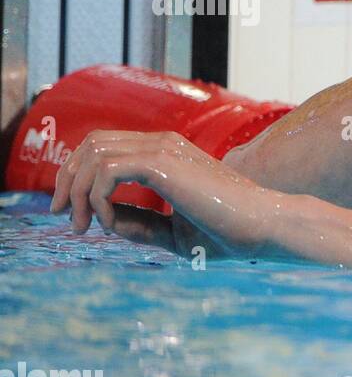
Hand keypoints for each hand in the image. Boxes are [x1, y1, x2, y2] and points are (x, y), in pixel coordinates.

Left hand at [50, 130, 279, 258]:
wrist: (264, 227)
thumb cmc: (229, 233)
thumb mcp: (173, 232)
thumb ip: (140, 223)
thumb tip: (103, 221)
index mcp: (167, 153)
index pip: (106, 148)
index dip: (79, 176)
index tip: (73, 213)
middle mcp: (162, 143)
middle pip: (91, 144)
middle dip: (67, 179)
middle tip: (63, 215)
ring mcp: (163, 148)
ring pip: (93, 154)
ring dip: (77, 191)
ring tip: (81, 226)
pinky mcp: (163, 162)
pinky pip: (106, 172)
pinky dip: (96, 198)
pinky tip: (108, 223)